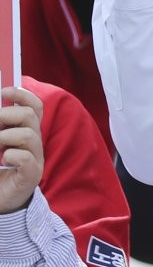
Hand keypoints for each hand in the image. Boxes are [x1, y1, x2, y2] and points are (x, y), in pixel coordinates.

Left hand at [0, 87, 43, 212]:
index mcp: (26, 131)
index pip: (34, 105)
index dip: (23, 95)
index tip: (4, 91)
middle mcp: (34, 142)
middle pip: (30, 115)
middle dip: (7, 115)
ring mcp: (35, 158)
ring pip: (29, 135)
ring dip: (5, 137)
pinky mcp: (31, 175)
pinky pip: (26, 158)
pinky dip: (11, 156)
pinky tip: (2, 162)